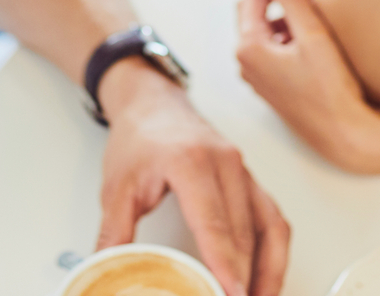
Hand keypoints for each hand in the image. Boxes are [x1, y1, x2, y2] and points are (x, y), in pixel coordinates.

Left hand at [96, 62, 288, 295]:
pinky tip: (266, 276)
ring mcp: (243, 170)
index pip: (214, 223)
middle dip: (245, 277)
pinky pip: (273, 218)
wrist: (153, 104)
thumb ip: (114, 232)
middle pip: (244, 232)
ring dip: (269, 269)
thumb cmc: (139, 137)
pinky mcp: (250, 179)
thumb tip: (105, 268)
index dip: (225, 264)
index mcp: (191, 162)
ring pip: (269, 226)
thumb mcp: (117, 187)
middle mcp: (225, 164)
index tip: (232, 293)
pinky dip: (274, 251)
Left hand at [235, 0, 379, 173]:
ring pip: (263, 27)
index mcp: (248, 48)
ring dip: (282, 7)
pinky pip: (272, 46)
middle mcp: (246, 63)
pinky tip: (312, 27)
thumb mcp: (312, 35)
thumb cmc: (331, 90)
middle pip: (254, 7)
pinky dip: (286, 29)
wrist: (346, 137)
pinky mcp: (273, 85)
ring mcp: (258, 76)